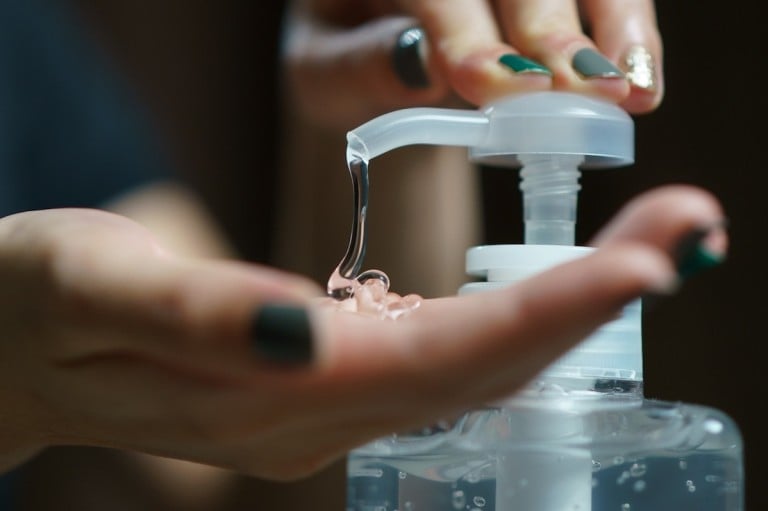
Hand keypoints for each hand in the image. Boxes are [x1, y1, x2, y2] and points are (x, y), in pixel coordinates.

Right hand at [0, 185, 722, 479]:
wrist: (3, 344)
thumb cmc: (35, 302)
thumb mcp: (94, 287)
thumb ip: (201, 316)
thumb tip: (310, 331)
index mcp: (266, 393)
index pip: (437, 361)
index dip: (548, 314)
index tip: (648, 264)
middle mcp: (312, 416)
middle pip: (480, 369)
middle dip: (594, 304)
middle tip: (693, 232)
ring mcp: (318, 408)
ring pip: (470, 369)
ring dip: (569, 312)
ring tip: (654, 251)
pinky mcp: (316, 385)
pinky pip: (435, 363)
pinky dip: (512, 323)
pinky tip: (559, 293)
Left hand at [284, 0, 662, 127]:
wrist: (372, 46)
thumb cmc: (346, 58)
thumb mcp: (322, 71)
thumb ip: (360, 64)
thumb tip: (423, 65)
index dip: (467, 30)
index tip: (496, 86)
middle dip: (550, 31)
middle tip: (581, 94)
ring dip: (613, 26)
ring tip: (630, 90)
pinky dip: (628, 32)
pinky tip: (642, 78)